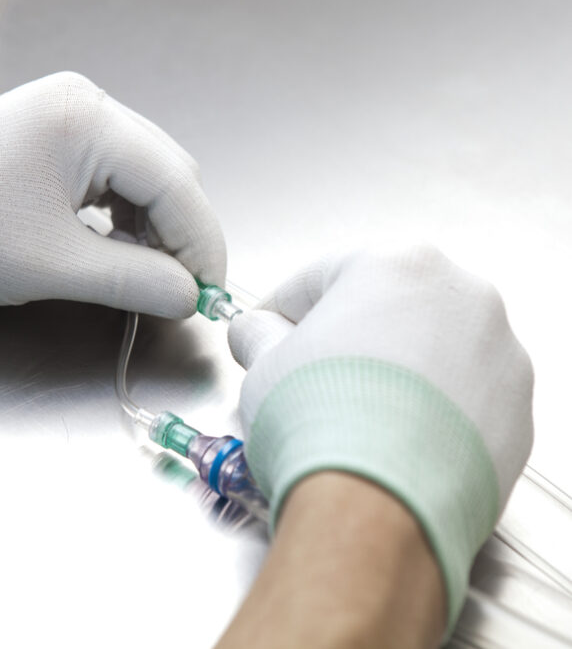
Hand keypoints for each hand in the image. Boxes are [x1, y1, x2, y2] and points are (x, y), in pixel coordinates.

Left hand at [0, 72, 224, 316]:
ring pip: (151, 177)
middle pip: (171, 174)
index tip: (208, 294)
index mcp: (87, 120)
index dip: (202, 243)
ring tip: (147, 274)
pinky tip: (123, 249)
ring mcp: (76, 117)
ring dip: (159, 230)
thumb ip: (135, 282)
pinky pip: (122, 178)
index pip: (177, 182)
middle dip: (182, 236)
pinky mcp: (65, 136)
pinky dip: (132, 219)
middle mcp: (89, 105)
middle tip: (179, 289)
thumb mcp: (54, 266)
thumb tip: (191, 297)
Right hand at [228, 244, 533, 635]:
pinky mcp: (515, 406)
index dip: (280, 312)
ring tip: (357, 413)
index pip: (318, 280)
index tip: (266, 335)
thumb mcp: (264, 366)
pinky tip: (397, 436)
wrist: (377, 508)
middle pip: (380, 309)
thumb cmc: (317, 422)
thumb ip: (258, 334)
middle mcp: (460, 294)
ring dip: (390, 370)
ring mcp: (497, 351)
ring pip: (425, 349)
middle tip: (311, 379)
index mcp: (394, 264)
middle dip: (341, 338)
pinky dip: (429, 407)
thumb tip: (255, 331)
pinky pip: (459, 394)